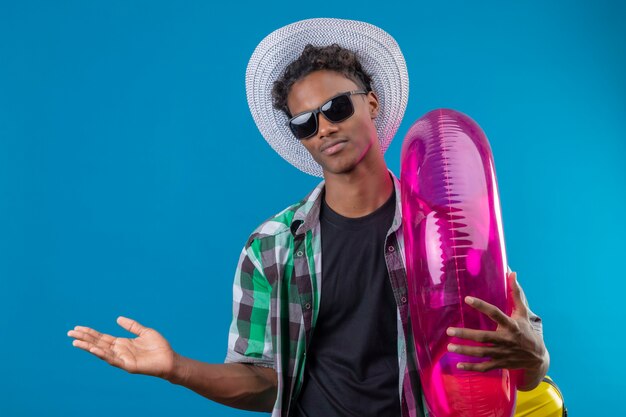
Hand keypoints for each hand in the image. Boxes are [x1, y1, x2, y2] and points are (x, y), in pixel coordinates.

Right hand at [68, 316, 175, 378]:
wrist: (169, 359)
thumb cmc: (158, 346)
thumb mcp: (144, 331)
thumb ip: (131, 326)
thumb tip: (118, 318)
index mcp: (122, 343)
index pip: (101, 337)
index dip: (90, 332)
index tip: (77, 327)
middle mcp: (119, 351)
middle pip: (98, 343)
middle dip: (84, 338)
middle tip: (70, 333)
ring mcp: (122, 358)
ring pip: (101, 352)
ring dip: (88, 347)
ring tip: (76, 342)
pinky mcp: (127, 365)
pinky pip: (113, 360)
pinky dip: (103, 355)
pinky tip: (94, 350)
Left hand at [446, 272, 547, 388]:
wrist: (538, 358)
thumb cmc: (527, 331)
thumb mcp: (523, 313)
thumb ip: (516, 294)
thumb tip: (512, 273)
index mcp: (511, 325)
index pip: (495, 313)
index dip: (482, 306)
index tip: (467, 299)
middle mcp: (506, 340)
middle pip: (484, 337)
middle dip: (466, 334)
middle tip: (449, 330)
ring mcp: (502, 354)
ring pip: (481, 352)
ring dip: (465, 351)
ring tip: (450, 347)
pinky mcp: (500, 364)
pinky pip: (484, 367)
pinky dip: (472, 368)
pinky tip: (458, 365)